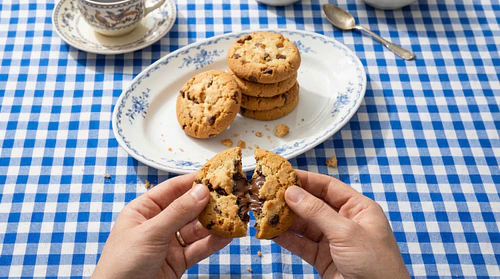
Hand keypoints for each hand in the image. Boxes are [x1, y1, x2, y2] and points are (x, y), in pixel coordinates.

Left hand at [92, 174, 231, 278]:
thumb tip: (201, 190)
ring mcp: (168, 243)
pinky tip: (226, 236)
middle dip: (208, 203)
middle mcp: (157, 224)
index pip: (172, 189)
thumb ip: (178, 212)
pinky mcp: (178, 261)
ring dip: (214, 224)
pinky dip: (213, 243)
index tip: (214, 175)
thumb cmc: (122, 264)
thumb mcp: (151, 233)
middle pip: (187, 208)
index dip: (192, 181)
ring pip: (196, 229)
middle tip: (230, 196)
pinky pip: (198, 248)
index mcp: (143, 210)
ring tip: (233, 216)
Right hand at [274, 170, 409, 278]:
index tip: (284, 175)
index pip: (328, 187)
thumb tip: (293, 192)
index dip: (306, 180)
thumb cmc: (376, 265)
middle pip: (313, 204)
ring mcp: (333, 241)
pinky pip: (301, 245)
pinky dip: (286, 239)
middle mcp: (345, 222)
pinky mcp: (323, 259)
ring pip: (305, 225)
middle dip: (292, 200)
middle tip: (269, 193)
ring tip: (266, 212)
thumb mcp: (346, 233)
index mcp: (358, 209)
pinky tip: (272, 233)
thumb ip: (317, 212)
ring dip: (286, 220)